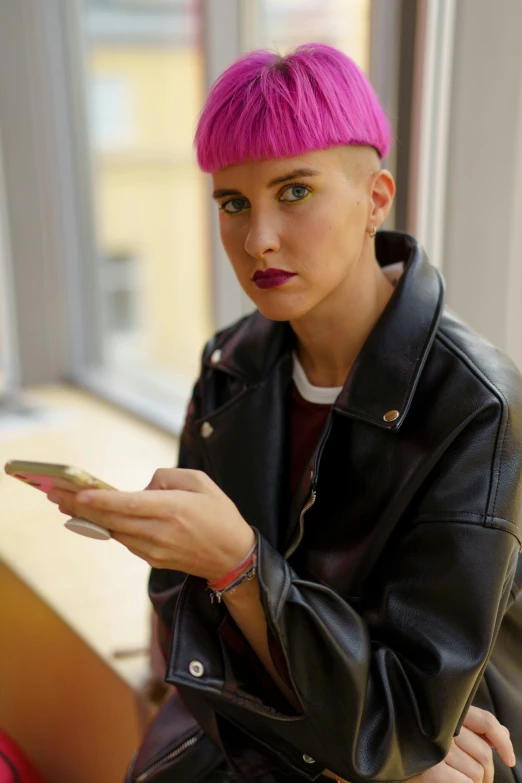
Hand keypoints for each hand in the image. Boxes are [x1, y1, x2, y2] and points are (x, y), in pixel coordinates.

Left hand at [46, 468, 255, 580]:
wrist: (233, 556)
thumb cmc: (219, 513)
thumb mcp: (200, 481)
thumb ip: (166, 477)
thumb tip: (141, 488)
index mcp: (171, 510)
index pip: (126, 505)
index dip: (98, 500)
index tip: (74, 493)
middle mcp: (159, 532)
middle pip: (111, 519)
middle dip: (80, 506)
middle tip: (54, 493)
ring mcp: (154, 549)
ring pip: (113, 531)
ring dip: (88, 517)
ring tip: (65, 502)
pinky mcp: (153, 559)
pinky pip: (125, 539)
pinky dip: (107, 527)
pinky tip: (92, 517)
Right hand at [410, 706, 513, 782]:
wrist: (386, 758)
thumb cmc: (417, 746)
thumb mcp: (443, 732)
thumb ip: (473, 729)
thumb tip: (504, 732)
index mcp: (448, 713)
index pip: (486, 721)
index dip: (503, 741)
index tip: (510, 759)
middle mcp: (443, 727)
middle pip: (484, 754)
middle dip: (487, 774)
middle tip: (479, 781)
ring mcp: (437, 748)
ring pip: (477, 772)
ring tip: (458, 780)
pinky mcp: (432, 769)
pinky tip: (451, 782)